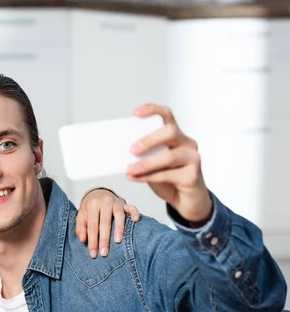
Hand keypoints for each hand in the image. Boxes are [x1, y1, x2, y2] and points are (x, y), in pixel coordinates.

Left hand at [76, 188, 139, 257]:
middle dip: (104, 239)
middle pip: (105, 222)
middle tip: (104, 253)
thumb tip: (82, 240)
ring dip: (119, 229)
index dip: (92, 240)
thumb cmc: (89, 208)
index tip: (93, 253)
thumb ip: (80, 227)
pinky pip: (132, 208)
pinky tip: (136, 220)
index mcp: (92, 205)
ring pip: (119, 216)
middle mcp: (105, 202)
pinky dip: (135, 213)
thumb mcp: (81, 215)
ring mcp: (116, 202)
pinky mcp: (125, 204)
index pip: (92, 225)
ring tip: (117, 241)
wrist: (98, 193)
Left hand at [127, 104, 212, 223]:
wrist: (187, 201)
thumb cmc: (169, 179)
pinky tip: (136, 178)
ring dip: (146, 163)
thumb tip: (120, 153)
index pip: (167, 115)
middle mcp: (187, 143)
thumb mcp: (154, 164)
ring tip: (130, 169)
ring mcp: (193, 158)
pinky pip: (168, 175)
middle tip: (131, 149)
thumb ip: (143, 156)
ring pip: (169, 156)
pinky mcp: (192, 176)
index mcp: (177, 135)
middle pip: (170, 132)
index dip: (152, 110)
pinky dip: (149, 177)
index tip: (135, 113)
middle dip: (149, 140)